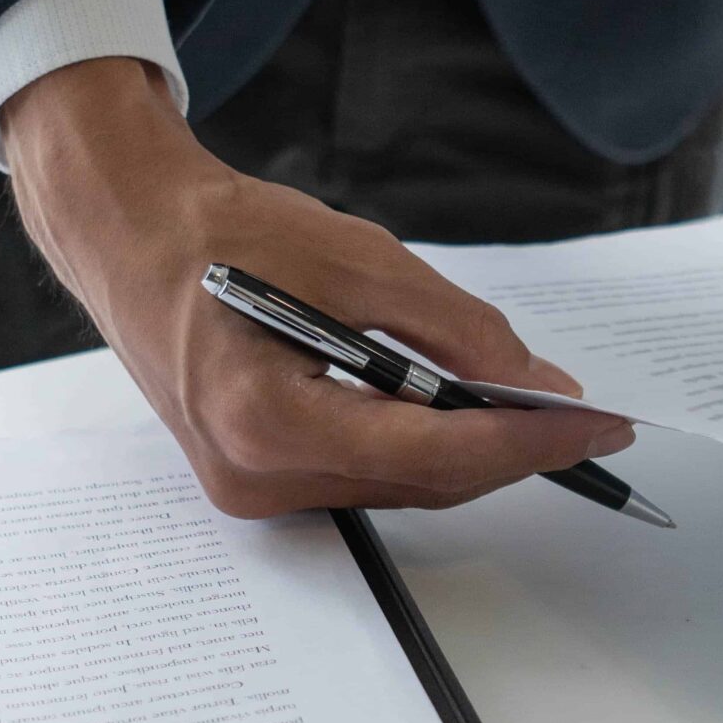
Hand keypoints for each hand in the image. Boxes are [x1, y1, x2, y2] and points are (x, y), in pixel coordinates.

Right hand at [2, 58, 631, 516]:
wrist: (127, 235)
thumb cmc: (222, 235)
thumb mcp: (354, 258)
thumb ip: (454, 327)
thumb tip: (539, 384)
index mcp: (263, 417)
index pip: (428, 450)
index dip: (524, 440)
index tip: (595, 423)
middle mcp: (253, 473)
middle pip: (419, 480)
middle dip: (508, 449)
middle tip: (586, 417)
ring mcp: (249, 487)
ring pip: (396, 484)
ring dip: (466, 450)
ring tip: (535, 411)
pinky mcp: (255, 478)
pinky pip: (362, 473)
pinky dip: (417, 444)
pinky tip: (456, 409)